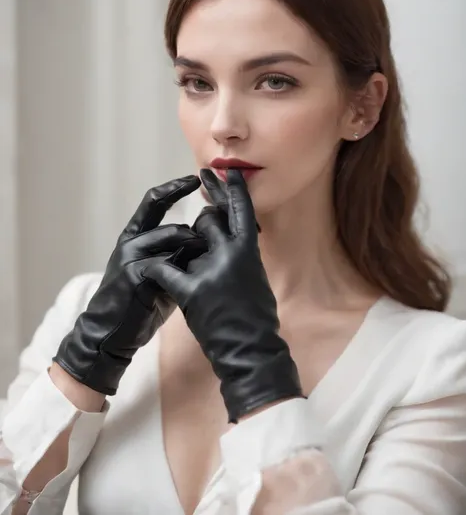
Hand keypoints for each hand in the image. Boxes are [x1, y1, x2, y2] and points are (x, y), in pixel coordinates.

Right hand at [54, 175, 206, 394]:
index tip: (195, 178)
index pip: (154, 201)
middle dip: (199, 228)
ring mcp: (129, 256)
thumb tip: (206, 242)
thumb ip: (177, 255)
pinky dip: (184, 270)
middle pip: (169, 222)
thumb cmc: (139, 303)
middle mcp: (130, 240)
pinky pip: (167, 263)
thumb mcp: (161, 273)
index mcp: (134, 235)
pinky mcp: (134, 274)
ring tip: (211, 264)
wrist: (109, 334)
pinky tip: (195, 281)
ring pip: (172, 239)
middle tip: (221, 230)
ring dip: (196, 249)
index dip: (174, 188)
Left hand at [146, 169, 302, 421]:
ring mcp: (211, 270)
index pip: (240, 209)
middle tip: (197, 226)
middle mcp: (231, 253)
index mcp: (250, 249)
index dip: (231, 189)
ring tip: (196, 269)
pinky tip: (149, 272)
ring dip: (183, 252)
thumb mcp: (256, 277)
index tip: (223, 172)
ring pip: (186, 242)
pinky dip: (156, 271)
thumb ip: (242, 254)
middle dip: (202, 221)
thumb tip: (232, 238)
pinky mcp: (192, 290)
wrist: (251, 350)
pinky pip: (165, 270)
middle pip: (207, 220)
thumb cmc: (257, 318)